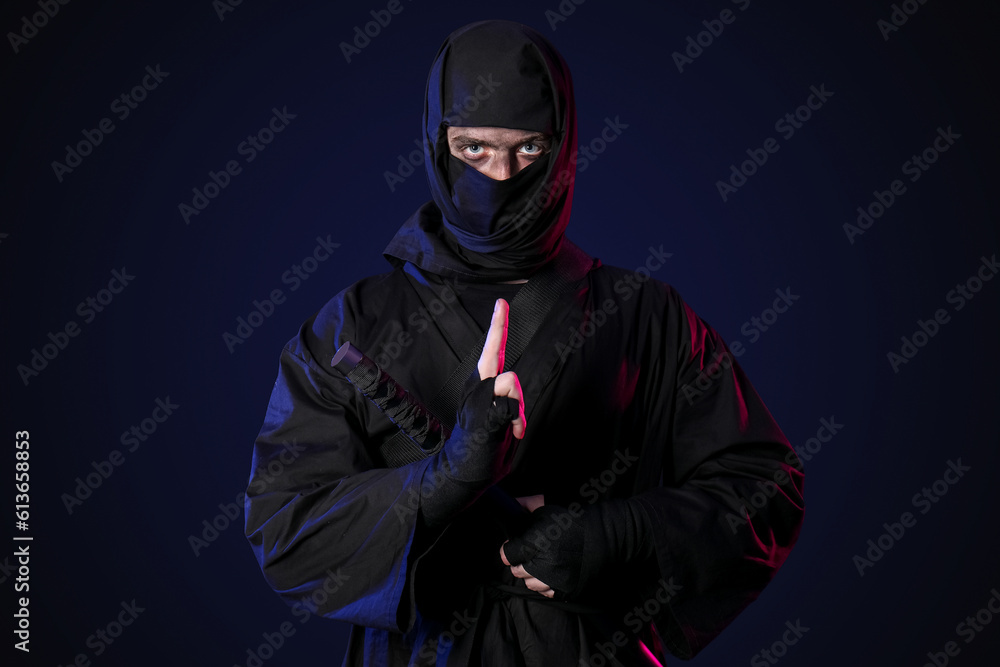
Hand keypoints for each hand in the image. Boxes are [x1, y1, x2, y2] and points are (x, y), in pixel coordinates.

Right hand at [418, 299, 526, 525]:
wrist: (462, 474)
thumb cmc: (485, 447)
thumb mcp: (502, 418)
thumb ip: (509, 400)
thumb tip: (510, 385)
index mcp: (481, 387)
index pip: (491, 351)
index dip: (498, 325)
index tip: (501, 302)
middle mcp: (477, 389)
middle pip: (508, 370)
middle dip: (515, 394)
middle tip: (512, 420)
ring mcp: (478, 401)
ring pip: (512, 384)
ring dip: (518, 413)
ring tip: (508, 432)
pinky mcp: (483, 416)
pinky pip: (510, 408)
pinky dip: (516, 424)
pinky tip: (508, 435)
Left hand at [498, 500, 652, 599]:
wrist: (603, 539)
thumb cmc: (574, 522)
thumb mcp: (547, 510)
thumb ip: (525, 507)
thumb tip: (509, 505)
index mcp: (536, 542)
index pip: (507, 555)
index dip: (509, 549)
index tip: (512, 547)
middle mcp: (543, 563)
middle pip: (517, 571)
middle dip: (520, 561)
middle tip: (529, 554)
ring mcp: (555, 580)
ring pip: (530, 584)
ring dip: (532, 574)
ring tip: (542, 563)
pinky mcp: (565, 590)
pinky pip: (546, 593)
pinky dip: (546, 585)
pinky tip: (552, 573)